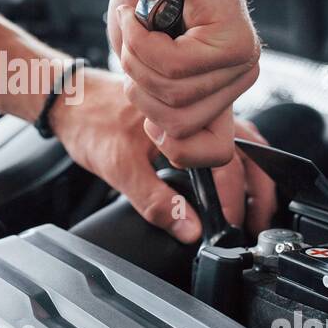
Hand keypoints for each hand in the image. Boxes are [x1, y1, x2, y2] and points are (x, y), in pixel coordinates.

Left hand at [51, 69, 275, 243]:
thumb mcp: (119, 168)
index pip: (227, 162)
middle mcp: (200, 109)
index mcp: (189, 115)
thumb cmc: (89, 119)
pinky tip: (227, 187)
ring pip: (241, 143)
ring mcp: (196, 112)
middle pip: (248, 150)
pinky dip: (234, 164)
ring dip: (252, 176)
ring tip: (253, 210)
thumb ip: (155, 202)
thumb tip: (189, 229)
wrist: (69, 97)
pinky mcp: (186, 119)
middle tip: (256, 224)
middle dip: (258, 190)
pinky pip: (221, 140)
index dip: (232, 200)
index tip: (229, 227)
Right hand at [107, 0, 261, 168]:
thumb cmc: (144, 1)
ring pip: (174, 95)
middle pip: (178, 125)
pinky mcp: (237, 42)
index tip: (148, 118)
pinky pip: (177, 66)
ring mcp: (242, 62)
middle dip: (139, 90)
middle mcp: (237, 80)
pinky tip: (142, 16)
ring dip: (137, 59)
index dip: (172, 145)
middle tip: (134, 48)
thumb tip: (165, 139)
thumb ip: (156, 104)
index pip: (212, 153)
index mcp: (218, 92)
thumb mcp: (142, 67)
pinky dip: (143, 41)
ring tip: (137, 26)